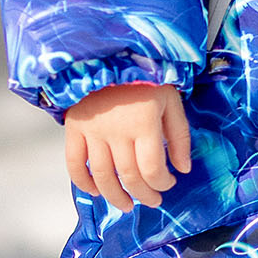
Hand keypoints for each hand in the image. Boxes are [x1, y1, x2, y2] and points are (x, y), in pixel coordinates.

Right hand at [64, 82, 191, 211]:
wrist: (109, 52)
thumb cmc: (145, 76)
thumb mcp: (172, 100)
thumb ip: (179, 136)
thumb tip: (183, 169)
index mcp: (144, 122)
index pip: (152, 168)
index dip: (161, 183)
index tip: (168, 184)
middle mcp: (117, 129)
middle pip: (128, 176)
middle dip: (143, 195)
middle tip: (151, 201)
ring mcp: (93, 129)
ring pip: (102, 175)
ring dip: (114, 196)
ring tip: (126, 205)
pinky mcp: (75, 126)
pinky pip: (74, 162)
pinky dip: (82, 182)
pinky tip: (95, 191)